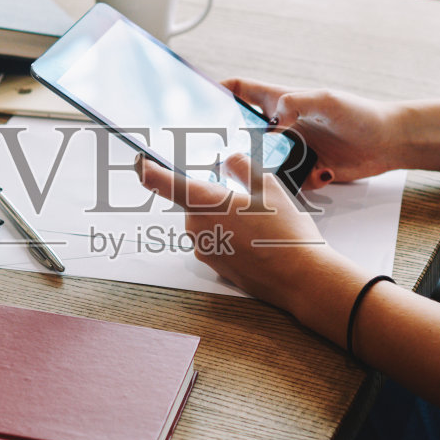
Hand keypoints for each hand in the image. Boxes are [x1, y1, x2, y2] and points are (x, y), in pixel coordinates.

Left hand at [135, 153, 362, 323]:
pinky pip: (218, 242)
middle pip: (197, 202)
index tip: (138, 161)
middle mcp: (197, 228)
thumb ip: (240, 166)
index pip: (164, 182)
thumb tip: (226, 162)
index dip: (148, 168)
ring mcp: (204, 250)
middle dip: (219, 197)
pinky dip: (234, 238)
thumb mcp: (268, 185)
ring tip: (262, 226)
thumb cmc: (286, 232)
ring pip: (208, 222)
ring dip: (228, 219)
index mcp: (205, 202)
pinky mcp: (215, 267)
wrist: (301, 278)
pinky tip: (260, 242)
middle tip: (253, 203)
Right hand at [224, 78, 406, 189]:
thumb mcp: (327, 101)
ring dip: (249, 169)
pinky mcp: (302, 172)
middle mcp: (281, 126)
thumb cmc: (361, 115)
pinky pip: (280, 183)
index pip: (239, 90)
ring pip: (257, 161)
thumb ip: (298, 102)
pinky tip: (279, 191)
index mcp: (281, 102)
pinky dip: (277, 189)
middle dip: (224, 139)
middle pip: (240, 130)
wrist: (389, 144)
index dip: (215, 91)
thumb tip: (274, 116)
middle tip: (208, 150)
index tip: (196, 100)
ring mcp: (290, 149)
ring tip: (237, 178)